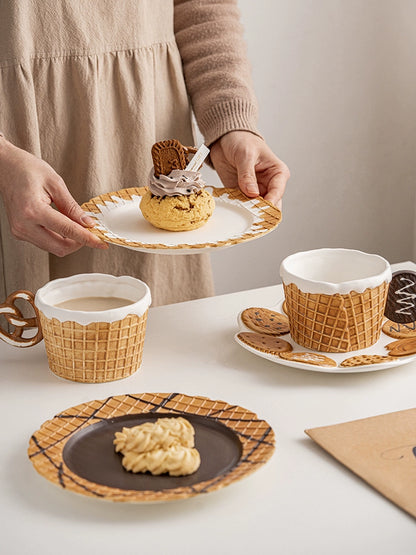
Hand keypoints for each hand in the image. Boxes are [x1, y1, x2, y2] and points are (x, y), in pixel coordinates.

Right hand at [0, 139, 106, 255]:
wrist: (5, 166)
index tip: (100, 242)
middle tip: (91, 233)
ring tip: (78, 227)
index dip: (87, 238)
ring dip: (69, 242)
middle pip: (60, 248)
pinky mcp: (20, 232)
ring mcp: (20, 230)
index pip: (67, 231)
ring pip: (53, 248)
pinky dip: (58, 238)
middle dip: (79, 243)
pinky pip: (45, 243)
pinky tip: (65, 227)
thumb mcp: (55, 183)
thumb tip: (88, 223)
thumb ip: (72, 207)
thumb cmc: (26, 169)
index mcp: (33, 210)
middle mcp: (24, 225)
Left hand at [210, 131, 289, 207]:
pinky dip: (236, 209)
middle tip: (250, 214)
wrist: (225, 138)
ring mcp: (255, 190)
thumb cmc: (241, 140)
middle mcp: (268, 184)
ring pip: (255, 208)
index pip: (277, 192)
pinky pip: (241, 206)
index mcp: (277, 173)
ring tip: (239, 211)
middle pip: (269, 205)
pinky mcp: (241, 193)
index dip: (270, 203)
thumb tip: (252, 192)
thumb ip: (247, 174)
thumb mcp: (245, 154)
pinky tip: (231, 208)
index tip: (260, 209)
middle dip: (260, 211)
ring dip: (248, 211)